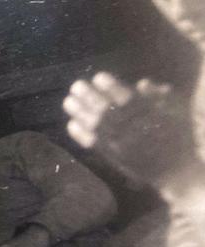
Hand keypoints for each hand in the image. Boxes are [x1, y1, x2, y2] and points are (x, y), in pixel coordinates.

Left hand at [64, 72, 193, 185]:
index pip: (126, 97)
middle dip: (88, 96)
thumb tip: (141, 83)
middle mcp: (131, 129)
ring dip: (79, 113)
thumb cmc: (177, 136)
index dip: (110, 86)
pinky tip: (71, 124)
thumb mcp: (178, 111)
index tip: (98, 76)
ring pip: (95, 126)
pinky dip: (80, 135)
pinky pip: (94, 146)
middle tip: (76, 85)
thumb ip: (161, 96)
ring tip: (67, 101)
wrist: (174, 170)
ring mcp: (120, 144)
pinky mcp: (113, 158)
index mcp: (149, 116)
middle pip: (105, 110)